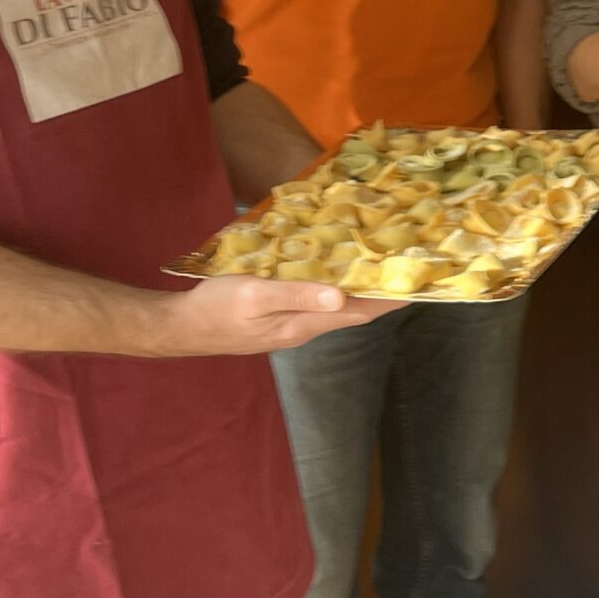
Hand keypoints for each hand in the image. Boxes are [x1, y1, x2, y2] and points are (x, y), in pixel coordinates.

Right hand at [158, 276, 406, 354]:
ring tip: (379, 268)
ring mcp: (289, 327)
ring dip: (358, 292)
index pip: (358, 312)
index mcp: (303, 324)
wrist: (179, 328)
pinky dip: (333, 291)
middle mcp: (303, 329)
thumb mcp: (255, 295)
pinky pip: (316, 304)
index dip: (389, 300)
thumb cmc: (215, 308)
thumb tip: (342, 297)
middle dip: (380, 294)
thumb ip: (299, 295)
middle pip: (352, 312)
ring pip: (335, 308)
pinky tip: (333, 275)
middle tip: (406, 270)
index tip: (419, 285)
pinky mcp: (276, 320)